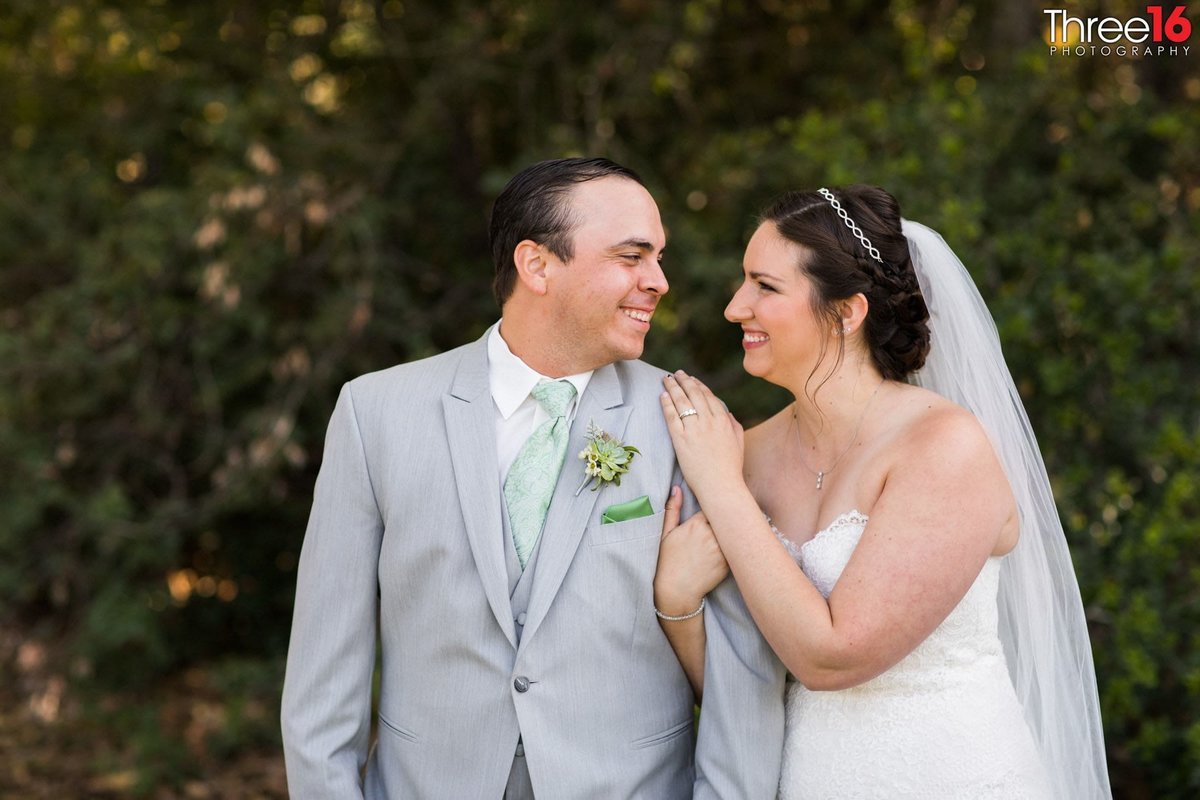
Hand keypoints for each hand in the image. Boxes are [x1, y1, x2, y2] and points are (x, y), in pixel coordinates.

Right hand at [654, 486, 728, 614]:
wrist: (676, 590)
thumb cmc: (667, 561)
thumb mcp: (665, 534)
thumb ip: (672, 509)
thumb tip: (676, 488)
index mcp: (696, 524)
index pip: (715, 506)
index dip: (717, 506)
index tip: (719, 506)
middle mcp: (710, 535)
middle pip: (728, 517)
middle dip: (729, 515)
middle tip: (735, 510)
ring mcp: (721, 550)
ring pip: (734, 532)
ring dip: (735, 529)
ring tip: (739, 526)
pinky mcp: (727, 563)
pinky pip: (736, 549)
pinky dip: (736, 546)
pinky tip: (734, 546)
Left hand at [660, 370, 745, 498]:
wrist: (721, 486)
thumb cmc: (731, 468)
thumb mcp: (739, 442)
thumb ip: (734, 425)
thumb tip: (728, 413)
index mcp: (724, 420)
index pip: (708, 396)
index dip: (698, 385)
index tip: (691, 379)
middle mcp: (709, 421)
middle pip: (693, 394)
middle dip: (684, 381)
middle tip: (676, 374)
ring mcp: (694, 429)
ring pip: (681, 402)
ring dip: (673, 388)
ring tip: (666, 380)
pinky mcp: (681, 439)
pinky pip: (671, 416)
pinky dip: (666, 404)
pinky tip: (662, 396)